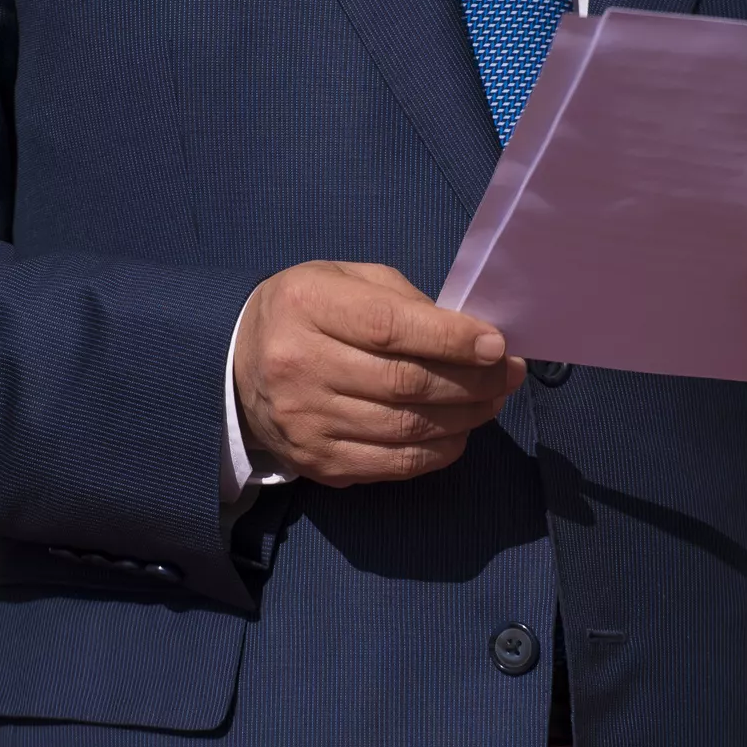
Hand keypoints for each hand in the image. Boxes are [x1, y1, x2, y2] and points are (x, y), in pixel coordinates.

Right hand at [234, 262, 524, 487]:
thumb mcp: (345, 281)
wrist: (237, 366)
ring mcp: (305, 421)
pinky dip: (437, 451)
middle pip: (404, 383)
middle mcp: (298, 365)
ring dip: (464, 418)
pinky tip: (459, 432)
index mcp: (305, 305)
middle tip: (510, 375)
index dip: (451, 340)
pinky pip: (393, 465)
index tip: (497, 345)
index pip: (389, 328)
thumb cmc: (308, 313)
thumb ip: (403, 301)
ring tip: (493, 401)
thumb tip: (471, 338)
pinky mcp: (317, 462)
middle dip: (472, 381)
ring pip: (404, 428)